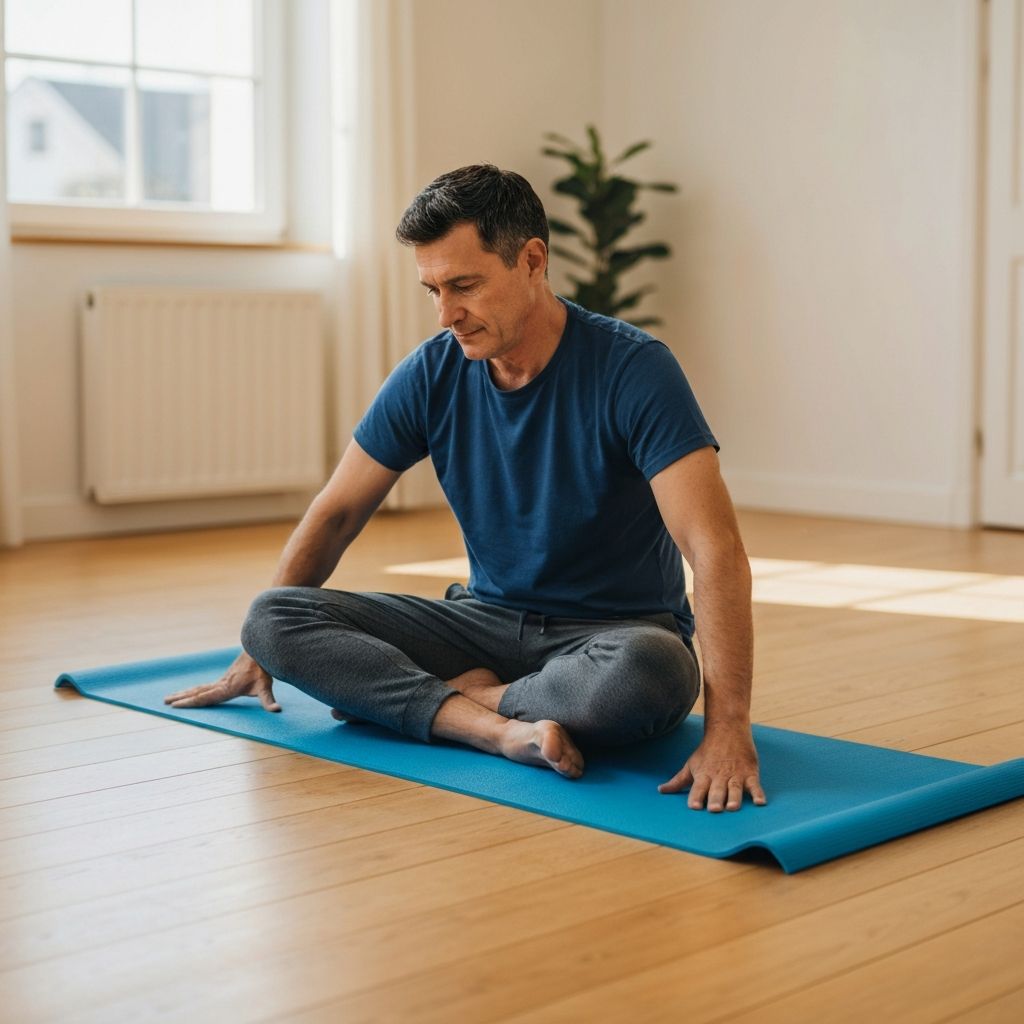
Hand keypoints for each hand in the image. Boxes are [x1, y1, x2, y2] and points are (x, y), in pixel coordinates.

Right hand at [164, 651, 280, 711]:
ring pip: (199, 688)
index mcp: (226, 688)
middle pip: (197, 692)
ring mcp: (221, 681)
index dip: (190, 702)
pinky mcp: (225, 679)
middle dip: (181, 698)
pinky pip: (205, 686)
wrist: (260, 651)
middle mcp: (221, 684)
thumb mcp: (265, 687)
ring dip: (185, 693)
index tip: (175, 705)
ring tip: (169, 697)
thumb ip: (269, 700)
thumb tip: (277, 710)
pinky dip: (195, 690)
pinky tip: (191, 692)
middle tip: (165, 701)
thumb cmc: (262, 670)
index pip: (204, 698)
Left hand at [658, 722, 765, 811]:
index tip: (693, 807)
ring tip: (733, 808)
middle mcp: (719, 776)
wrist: (727, 730)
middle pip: (717, 790)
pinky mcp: (750, 773)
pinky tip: (761, 803)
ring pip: (735, 788)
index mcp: (704, 775)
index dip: (695, 797)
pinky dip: (758, 794)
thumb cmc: (707, 752)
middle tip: (714, 809)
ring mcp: (735, 775)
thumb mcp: (691, 765)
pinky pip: (755, 785)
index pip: (698, 788)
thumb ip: (678, 781)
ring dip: (734, 798)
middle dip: (715, 799)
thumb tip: (661, 791)